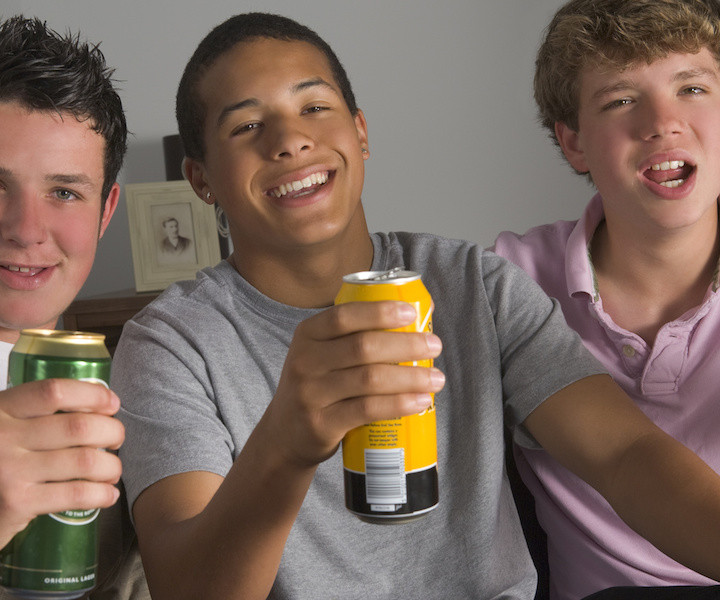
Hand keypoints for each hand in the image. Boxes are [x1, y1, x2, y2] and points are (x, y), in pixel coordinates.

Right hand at [0, 379, 124, 547]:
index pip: (53, 391)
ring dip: (111, 465)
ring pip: (84, 461)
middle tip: (117, 439)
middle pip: (78, 426)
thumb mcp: (3, 424)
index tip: (112, 403)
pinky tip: (108, 494)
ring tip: (113, 469)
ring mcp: (10, 471)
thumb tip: (97, 403)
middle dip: (110, 431)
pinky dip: (101, 493)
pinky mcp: (17, 503)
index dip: (92, 394)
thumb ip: (33, 412)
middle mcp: (3, 436)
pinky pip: (76, 494)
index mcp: (1, 409)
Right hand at [265, 301, 443, 467]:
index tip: (412, 312)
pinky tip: (420, 401)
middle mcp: (305, 361)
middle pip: (363, 347)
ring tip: (436, 378)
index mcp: (308, 334)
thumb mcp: (323, 354)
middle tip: (435, 346)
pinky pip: (367, 410)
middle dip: (406, 344)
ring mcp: (311, 394)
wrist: (285, 434)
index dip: (380, 312)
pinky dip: (398, 404)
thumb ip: (358, 335)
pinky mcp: (321, 424)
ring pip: (369, 379)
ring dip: (409, 377)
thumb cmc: (319, 385)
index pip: (344, 316)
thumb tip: (421, 313)